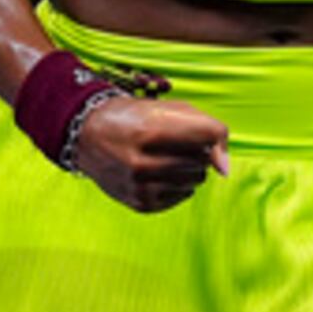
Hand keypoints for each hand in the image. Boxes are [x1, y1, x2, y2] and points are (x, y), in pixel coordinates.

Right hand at [72, 90, 232, 212]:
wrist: (87, 136)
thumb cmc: (133, 118)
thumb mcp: (167, 108)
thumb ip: (205, 128)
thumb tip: (225, 169)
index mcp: (149, 131)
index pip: (209, 134)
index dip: (213, 133)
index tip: (203, 132)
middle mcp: (142, 162)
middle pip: (203, 161)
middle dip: (196, 151)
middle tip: (173, 142)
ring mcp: (139, 187)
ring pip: (196, 181)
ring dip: (189, 168)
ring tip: (166, 156)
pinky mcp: (140, 203)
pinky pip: (183, 196)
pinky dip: (178, 184)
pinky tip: (159, 172)